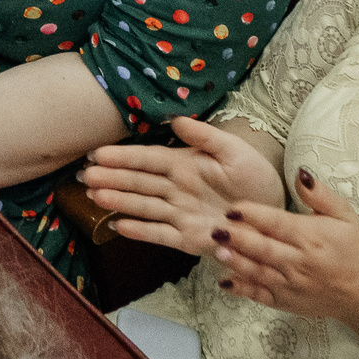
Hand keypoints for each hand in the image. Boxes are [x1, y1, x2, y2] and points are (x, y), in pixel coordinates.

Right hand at [80, 113, 287, 253]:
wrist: (272, 208)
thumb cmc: (253, 175)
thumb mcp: (232, 150)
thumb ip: (204, 136)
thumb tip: (175, 120)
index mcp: (184, 164)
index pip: (148, 159)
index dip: (123, 157)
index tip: (98, 154)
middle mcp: (176, 189)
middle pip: (139, 183)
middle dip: (112, 179)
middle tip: (85, 177)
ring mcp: (180, 214)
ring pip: (144, 206)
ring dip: (119, 202)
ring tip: (96, 197)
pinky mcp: (188, 238)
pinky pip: (160, 234)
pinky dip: (140, 231)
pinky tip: (118, 226)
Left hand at [206, 163, 358, 323]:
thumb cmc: (354, 249)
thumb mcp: (344, 215)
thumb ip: (320, 195)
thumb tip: (300, 173)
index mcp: (311, 237)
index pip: (277, 224)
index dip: (254, 215)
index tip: (233, 207)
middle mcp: (299, 262)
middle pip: (263, 248)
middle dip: (238, 238)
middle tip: (216, 229)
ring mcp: (291, 284)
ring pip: (258, 272)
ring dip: (236, 262)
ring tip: (216, 251)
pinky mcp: (286, 302)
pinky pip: (260, 296)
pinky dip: (243, 289)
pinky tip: (225, 281)